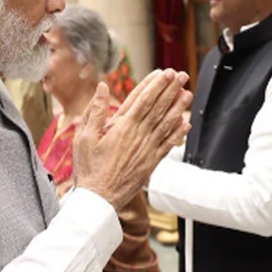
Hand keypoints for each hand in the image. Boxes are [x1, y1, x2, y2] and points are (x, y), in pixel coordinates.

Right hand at [72, 69, 191, 209]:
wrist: (99, 199)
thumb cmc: (88, 168)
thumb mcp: (83, 137)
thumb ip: (95, 111)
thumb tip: (103, 87)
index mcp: (121, 127)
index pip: (143, 99)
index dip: (155, 84)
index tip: (164, 72)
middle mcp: (138, 136)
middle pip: (158, 107)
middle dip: (171, 90)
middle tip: (181, 75)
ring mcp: (147, 149)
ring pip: (166, 124)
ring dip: (178, 107)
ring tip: (187, 93)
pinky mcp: (151, 163)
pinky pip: (168, 144)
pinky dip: (178, 133)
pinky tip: (186, 123)